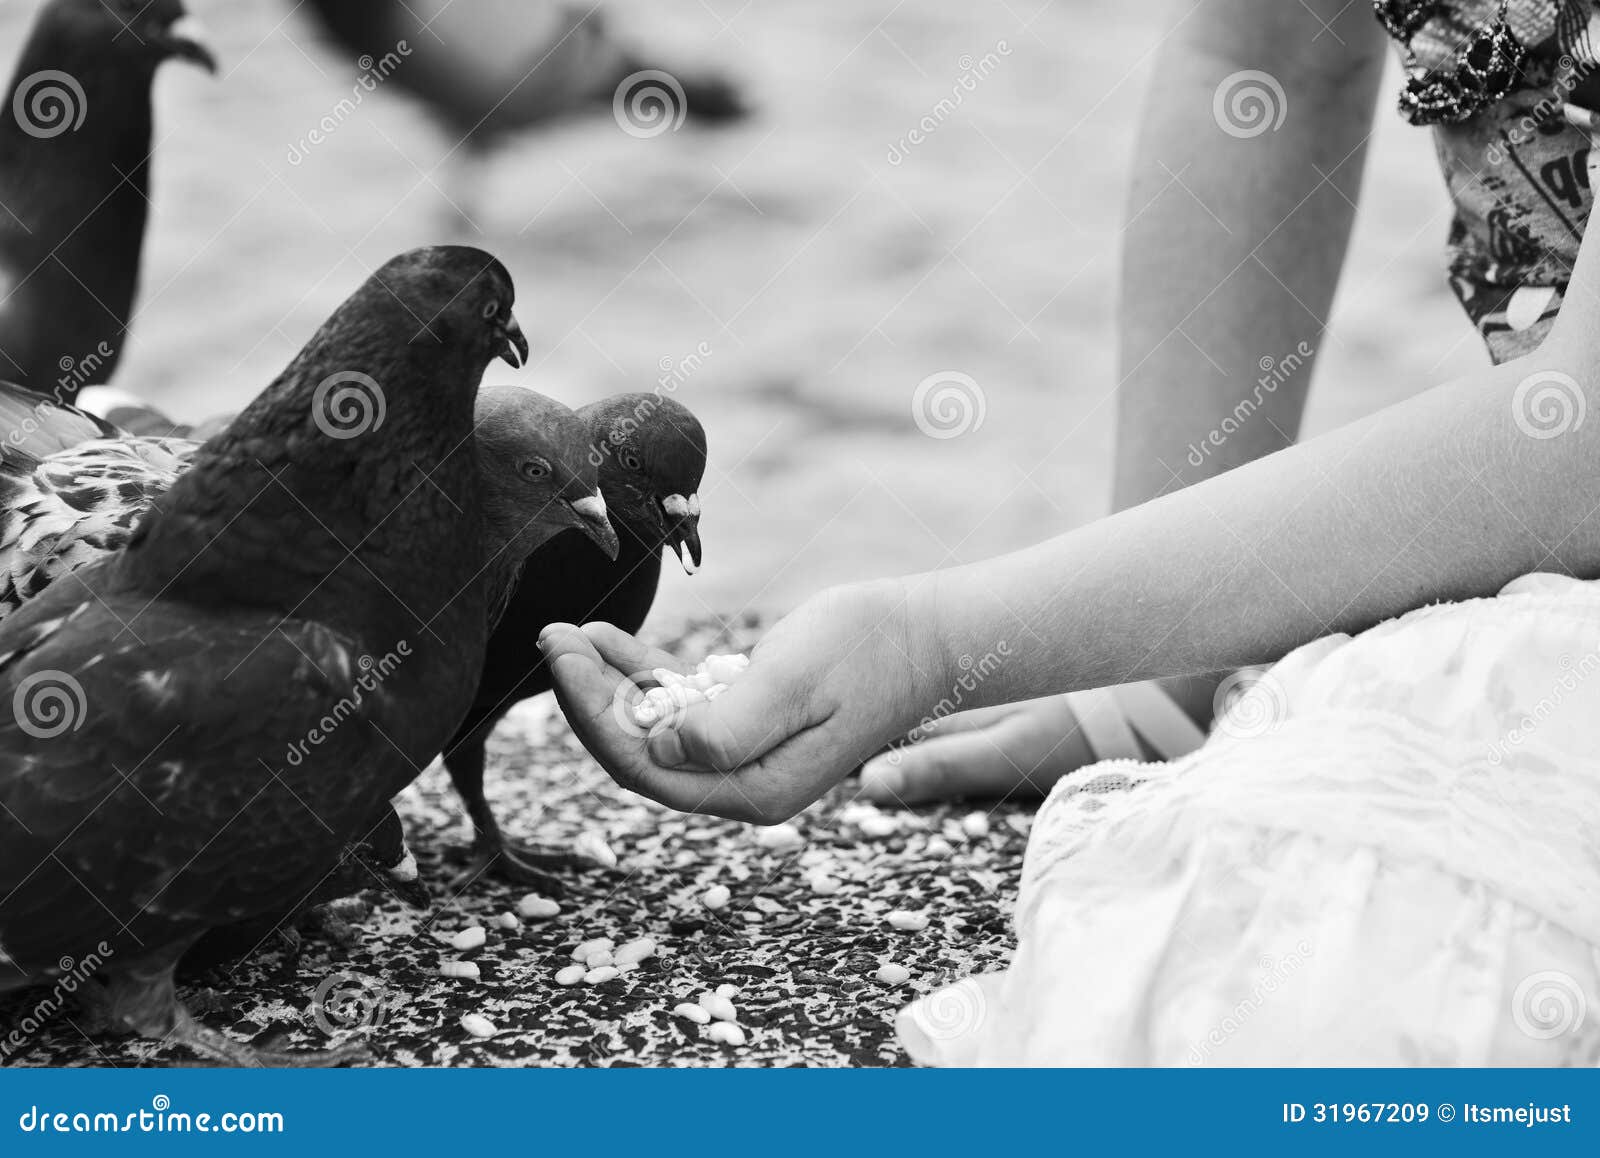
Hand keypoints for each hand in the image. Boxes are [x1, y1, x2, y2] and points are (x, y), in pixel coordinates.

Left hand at [540, 579, 943, 822]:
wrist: (924, 635)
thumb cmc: (867, 650)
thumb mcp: (794, 681)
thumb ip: (727, 725)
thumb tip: (660, 745)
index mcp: (752, 791)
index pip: (645, 767)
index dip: (593, 716)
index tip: (564, 658)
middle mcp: (741, 786)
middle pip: (638, 752)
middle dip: (587, 700)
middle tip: (553, 636)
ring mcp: (743, 758)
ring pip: (652, 729)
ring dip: (607, 684)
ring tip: (570, 634)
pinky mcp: (747, 724)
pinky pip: (679, 708)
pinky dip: (643, 676)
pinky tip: (613, 641)